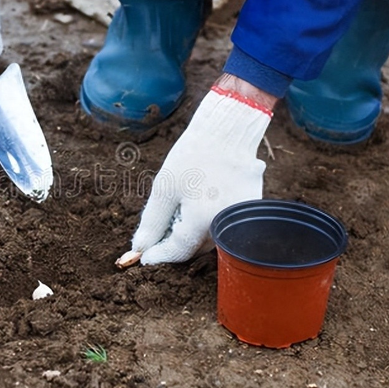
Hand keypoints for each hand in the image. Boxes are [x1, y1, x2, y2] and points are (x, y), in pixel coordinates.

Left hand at [119, 77, 273, 266]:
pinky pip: (223, 225)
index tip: (143, 256)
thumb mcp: (164, 188)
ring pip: (210, 239)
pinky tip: (196, 203)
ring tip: (177, 213)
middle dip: (173, 244)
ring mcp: (240, 218)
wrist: (228, 131)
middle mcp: (226, 225)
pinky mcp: (249, 209)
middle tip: (157, 232)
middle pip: (194, 248)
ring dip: (191, 234)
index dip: (158, 255)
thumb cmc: (192, 156)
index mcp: (203, 221)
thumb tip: (139, 248)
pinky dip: (206, 222)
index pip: (178, 251)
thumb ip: (152, 222)